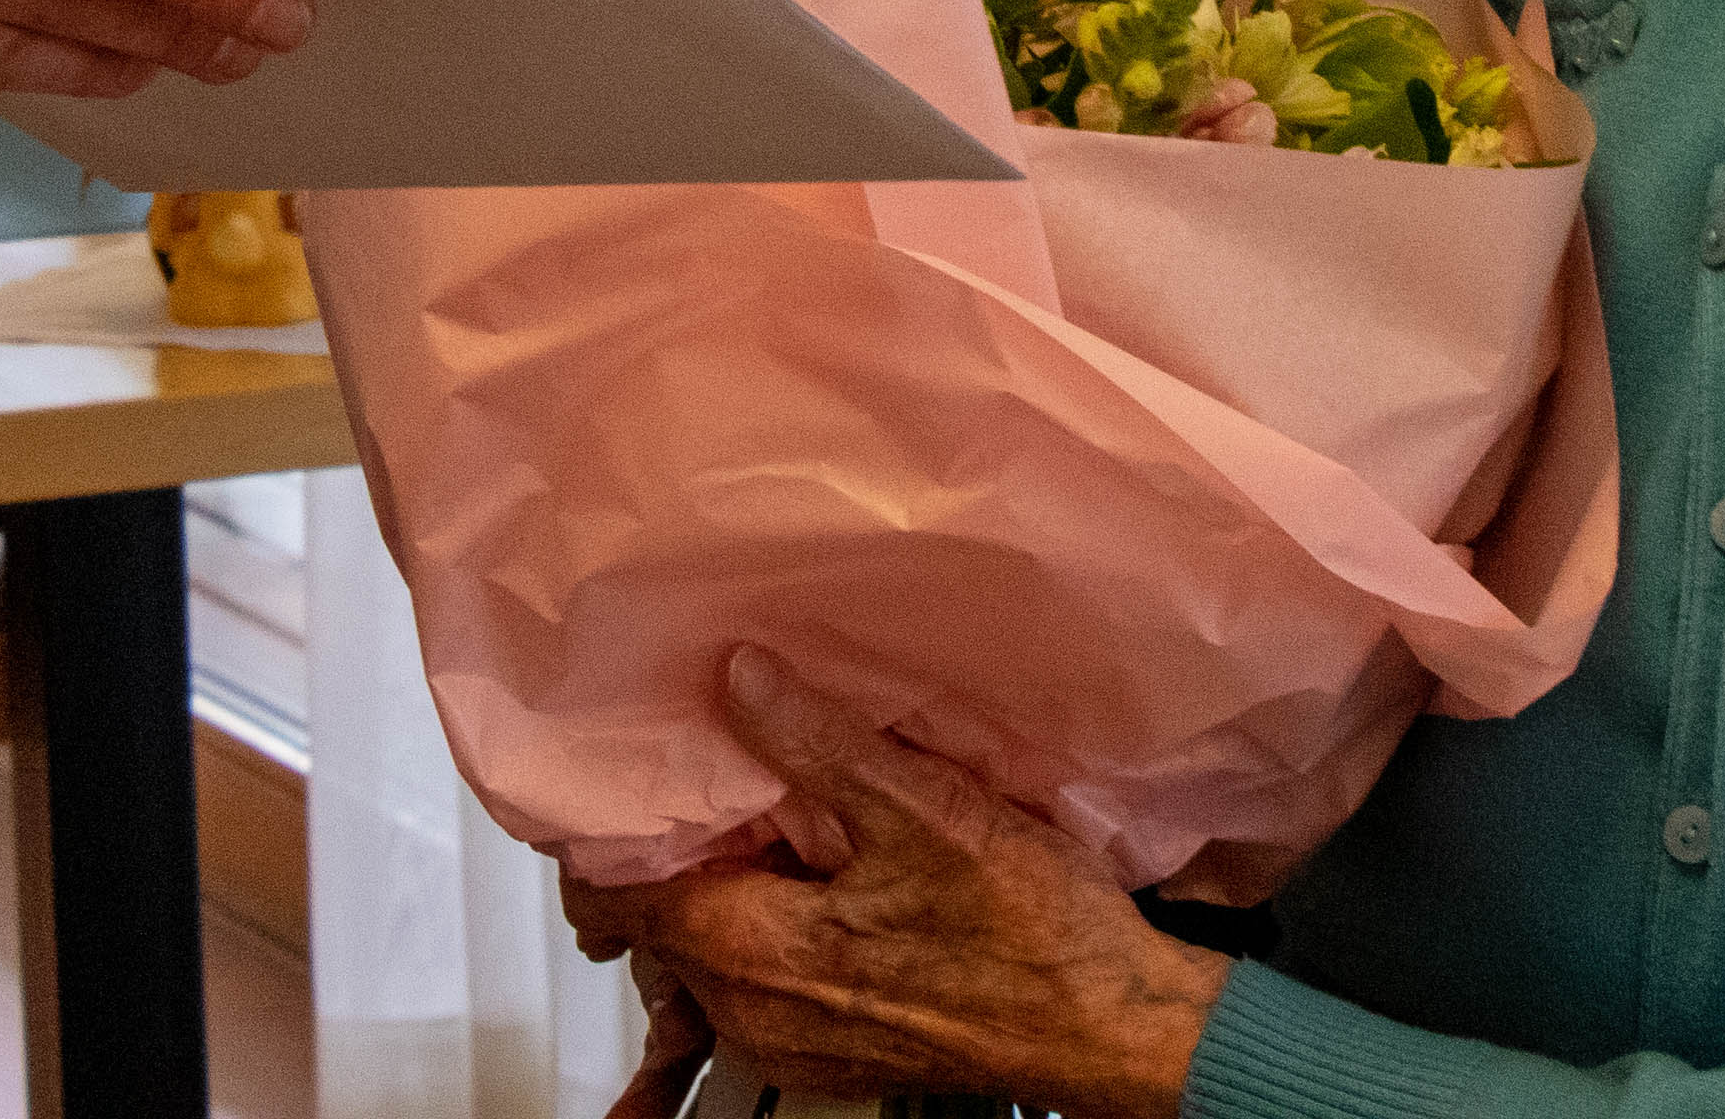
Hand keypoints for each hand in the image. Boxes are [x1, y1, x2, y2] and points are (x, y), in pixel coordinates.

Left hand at [562, 651, 1225, 1118]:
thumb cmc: (1031, 935)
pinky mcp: (837, 1048)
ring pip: (712, 951)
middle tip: (710, 769)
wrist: (1113, 1028)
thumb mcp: (924, 809)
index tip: (625, 766)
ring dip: (728, 885)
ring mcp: (794, 1043)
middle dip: (677, 848)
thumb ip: (818, 743)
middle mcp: (755, 1014)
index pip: (620, 896)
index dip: (611, 826)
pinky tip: (824, 873)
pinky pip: (764, 979)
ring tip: (775, 813)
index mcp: (754, 954)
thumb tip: (741, 675)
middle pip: (663, 923)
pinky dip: (771, 923)